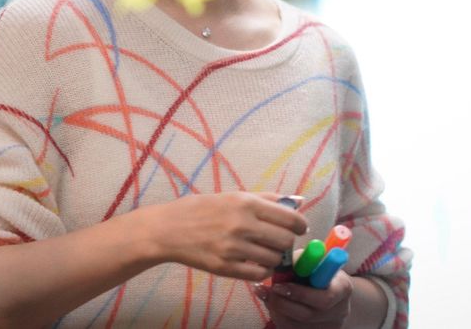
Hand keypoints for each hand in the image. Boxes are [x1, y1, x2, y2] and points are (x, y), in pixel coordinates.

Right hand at [146, 192, 308, 280]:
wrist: (170, 229)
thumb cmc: (203, 209)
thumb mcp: (234, 196)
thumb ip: (267, 198)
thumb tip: (298, 201)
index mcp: (246, 204)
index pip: (290, 218)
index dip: (301, 225)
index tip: (300, 228)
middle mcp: (242, 225)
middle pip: (286, 241)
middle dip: (288, 242)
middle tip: (280, 240)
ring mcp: (234, 248)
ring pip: (275, 259)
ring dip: (276, 257)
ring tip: (266, 251)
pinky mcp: (225, 268)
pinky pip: (259, 274)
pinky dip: (264, 270)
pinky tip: (257, 263)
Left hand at [254, 269, 353, 327]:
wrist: (331, 290)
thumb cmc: (319, 270)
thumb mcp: (314, 260)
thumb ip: (301, 260)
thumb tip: (280, 261)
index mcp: (343, 288)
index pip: (325, 298)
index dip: (299, 293)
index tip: (279, 284)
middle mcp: (340, 311)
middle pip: (308, 315)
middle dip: (283, 303)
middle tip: (270, 290)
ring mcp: (329, 326)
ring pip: (297, 326)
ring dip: (277, 310)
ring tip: (267, 294)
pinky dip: (278, 317)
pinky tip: (272, 304)